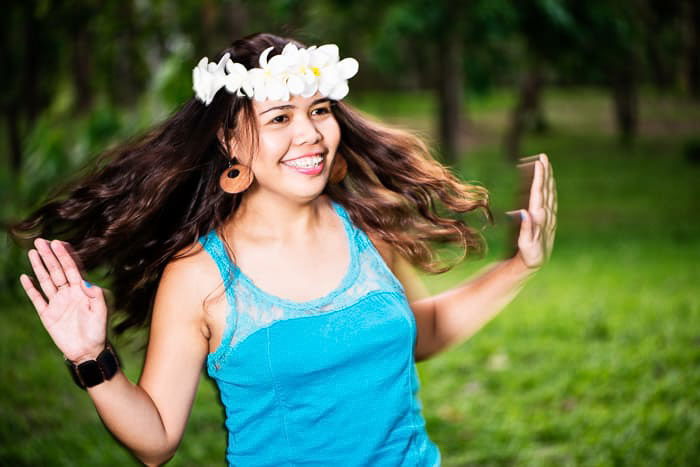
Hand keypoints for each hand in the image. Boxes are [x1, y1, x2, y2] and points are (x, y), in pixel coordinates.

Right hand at [19, 238, 107, 362]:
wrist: (87, 351)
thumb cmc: (98, 331)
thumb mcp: (101, 312)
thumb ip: (96, 295)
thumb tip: (85, 281)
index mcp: (82, 290)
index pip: (72, 268)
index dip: (65, 255)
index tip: (58, 242)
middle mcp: (68, 293)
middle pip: (57, 270)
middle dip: (49, 256)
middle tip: (41, 241)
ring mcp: (57, 303)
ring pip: (46, 280)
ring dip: (39, 267)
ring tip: (33, 252)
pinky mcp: (47, 315)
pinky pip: (37, 299)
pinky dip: (30, 288)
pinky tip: (25, 277)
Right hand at [507, 153, 557, 269]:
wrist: (535, 263)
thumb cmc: (529, 255)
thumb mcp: (526, 245)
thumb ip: (526, 228)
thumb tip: (524, 212)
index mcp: (540, 218)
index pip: (540, 193)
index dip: (539, 177)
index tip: (539, 163)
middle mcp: (546, 215)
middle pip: (547, 189)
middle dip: (546, 172)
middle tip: (544, 157)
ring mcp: (549, 216)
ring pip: (550, 192)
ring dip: (549, 177)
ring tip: (546, 164)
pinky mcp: (548, 219)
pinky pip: (550, 198)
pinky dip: (549, 187)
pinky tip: (548, 182)